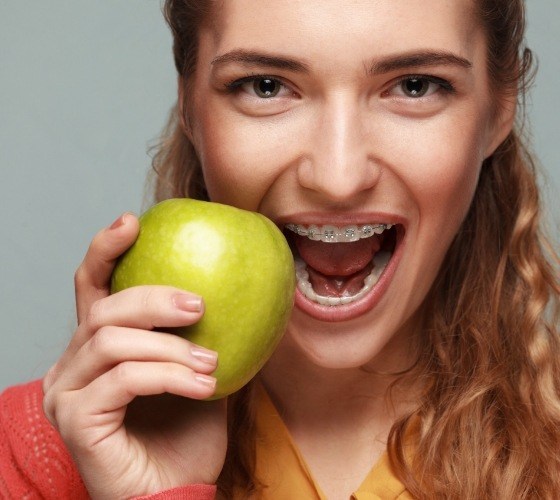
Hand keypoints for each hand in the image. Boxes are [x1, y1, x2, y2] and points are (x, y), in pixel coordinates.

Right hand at [42, 213, 227, 498]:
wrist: (178, 493)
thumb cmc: (187, 434)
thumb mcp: (200, 371)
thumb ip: (203, 335)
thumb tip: (239, 290)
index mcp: (98, 349)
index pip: (90, 289)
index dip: (105, 250)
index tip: (133, 222)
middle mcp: (72, 366)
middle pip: (104, 310)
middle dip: (154, 298)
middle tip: (200, 306)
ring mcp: (68, 394)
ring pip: (112, 342)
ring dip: (170, 347)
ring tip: (211, 364)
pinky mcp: (76, 420)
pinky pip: (122, 379)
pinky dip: (167, 376)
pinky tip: (203, 387)